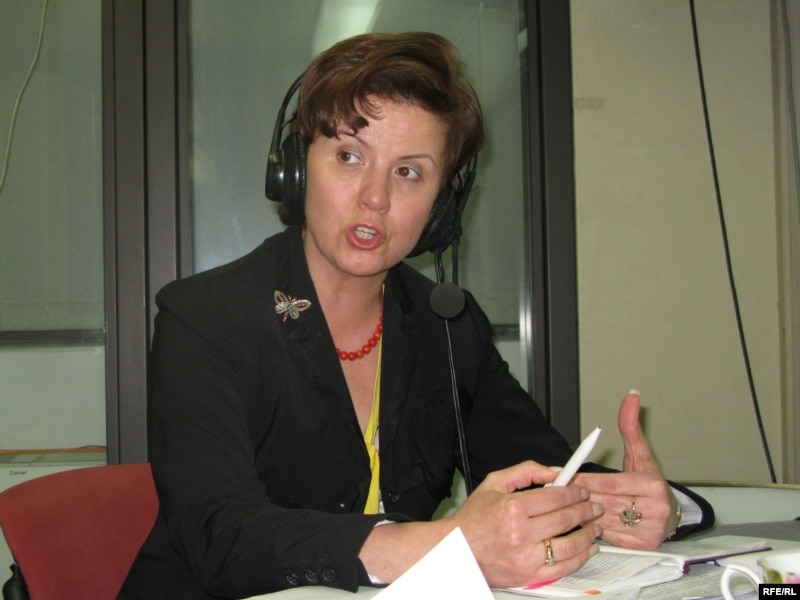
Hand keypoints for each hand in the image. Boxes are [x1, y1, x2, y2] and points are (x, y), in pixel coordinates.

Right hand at [447, 461, 601, 588]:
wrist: (455, 549)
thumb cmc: (472, 518)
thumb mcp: (493, 483)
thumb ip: (525, 471)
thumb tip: (554, 471)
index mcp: (513, 508)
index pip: (556, 496)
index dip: (575, 491)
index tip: (581, 489)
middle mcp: (520, 533)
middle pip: (566, 518)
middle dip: (587, 509)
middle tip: (595, 505)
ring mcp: (526, 557)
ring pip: (570, 544)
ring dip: (589, 534)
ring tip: (595, 526)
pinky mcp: (529, 575)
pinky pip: (563, 567)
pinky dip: (581, 557)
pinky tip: (587, 548)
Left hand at [574, 390, 678, 549]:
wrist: (669, 514)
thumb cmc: (648, 483)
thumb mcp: (640, 454)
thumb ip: (631, 426)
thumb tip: (631, 395)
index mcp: (653, 485)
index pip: (609, 483)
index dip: (585, 480)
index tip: (568, 477)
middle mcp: (654, 509)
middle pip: (603, 501)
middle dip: (581, 495)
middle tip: (564, 490)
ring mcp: (649, 530)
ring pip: (602, 519)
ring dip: (584, 512)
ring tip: (572, 504)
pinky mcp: (641, 546)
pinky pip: (607, 536)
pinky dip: (593, 528)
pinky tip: (587, 519)